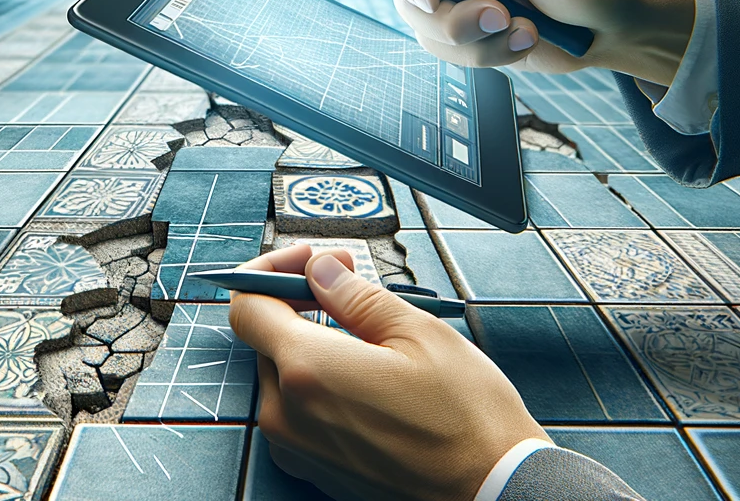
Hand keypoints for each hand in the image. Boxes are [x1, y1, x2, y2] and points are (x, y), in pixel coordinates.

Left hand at [228, 243, 546, 500]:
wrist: (491, 492)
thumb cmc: (466, 417)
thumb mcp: (418, 332)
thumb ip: (355, 296)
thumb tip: (320, 270)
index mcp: (307, 371)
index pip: (247, 306)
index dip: (272, 271)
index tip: (310, 261)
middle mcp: (287, 416)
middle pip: (265, 339)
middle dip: (299, 303)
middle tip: (348, 283)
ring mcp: (298, 449)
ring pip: (283, 376)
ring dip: (311, 344)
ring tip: (366, 334)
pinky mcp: (315, 470)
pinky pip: (298, 413)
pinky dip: (319, 385)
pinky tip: (365, 379)